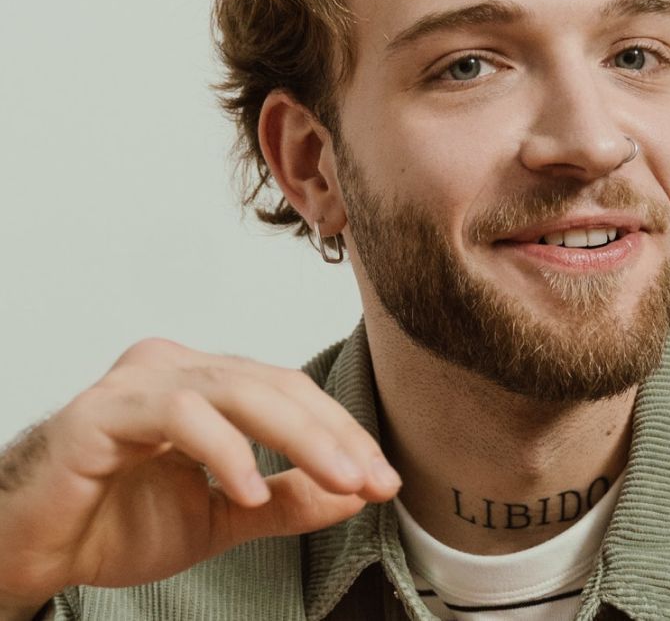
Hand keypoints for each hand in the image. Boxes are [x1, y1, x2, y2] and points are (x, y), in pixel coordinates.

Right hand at [0, 338, 399, 609]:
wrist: (30, 553)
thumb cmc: (116, 524)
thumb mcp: (221, 515)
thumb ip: (285, 501)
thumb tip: (355, 492)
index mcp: (207, 383)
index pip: (290, 394)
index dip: (341, 433)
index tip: (382, 478)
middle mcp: (179, 367)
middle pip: (275, 386)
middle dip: (333, 435)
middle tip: (374, 479)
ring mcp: (142, 380)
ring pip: (238, 390)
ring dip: (298, 437)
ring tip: (339, 480)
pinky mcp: (106, 408)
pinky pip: (179, 414)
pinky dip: (223, 449)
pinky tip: (250, 488)